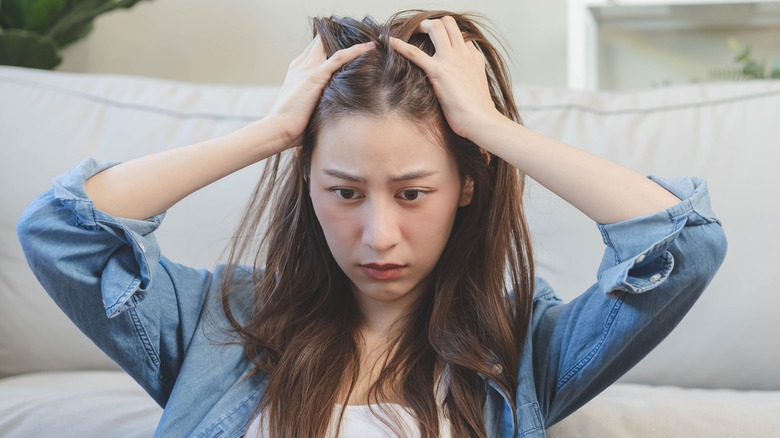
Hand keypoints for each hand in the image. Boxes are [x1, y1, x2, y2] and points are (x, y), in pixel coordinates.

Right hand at [266, 36, 374, 151]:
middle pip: (320, 42)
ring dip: (349, 41)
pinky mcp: (316, 76)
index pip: (314, 50)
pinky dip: (356, 50)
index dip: (329, 45)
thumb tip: (332, 108)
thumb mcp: (304, 106)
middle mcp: (301, 65)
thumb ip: (316, 99)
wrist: (278, 128)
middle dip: (337, 38)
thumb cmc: (291, 125)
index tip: (348, 45)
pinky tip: (370, 47)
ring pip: (329, 45)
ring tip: (370, 39)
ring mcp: (308, 68)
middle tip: (361, 38)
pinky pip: (339, 57)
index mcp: (297, 70)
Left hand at [389, 17, 503, 142]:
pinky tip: (389, 42)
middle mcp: (463, 54)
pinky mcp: (439, 72)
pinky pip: (415, 53)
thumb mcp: (476, 87)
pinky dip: (400, 45)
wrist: (482, 122)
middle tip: (421, 31)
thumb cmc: (478, 112)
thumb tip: (458, 82)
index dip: (447, 36)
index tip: (436, 42)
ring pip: (436, 28)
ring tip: (410, 31)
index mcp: (473, 58)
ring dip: (421, 26)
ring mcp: (452, 60)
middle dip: (433, 23)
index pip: (459, 36)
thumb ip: (468, 76)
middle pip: (449, 23)